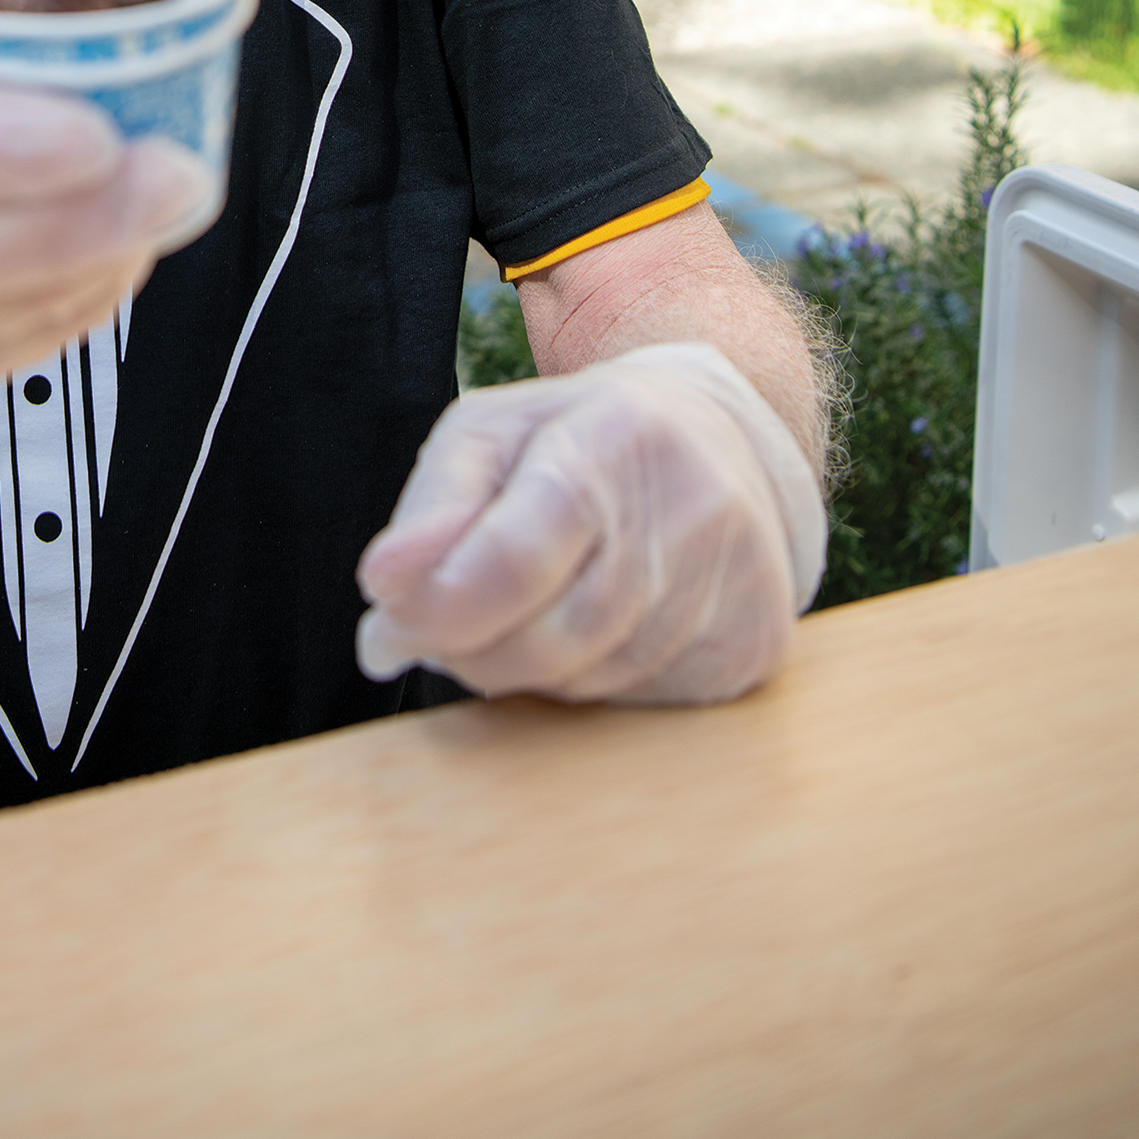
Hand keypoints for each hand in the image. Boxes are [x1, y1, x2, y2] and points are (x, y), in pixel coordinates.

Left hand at [354, 344, 826, 707]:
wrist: (721, 440)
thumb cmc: (577, 436)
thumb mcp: (489, 433)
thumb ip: (431, 508)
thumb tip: (382, 590)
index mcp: (613, 438)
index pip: (515, 557)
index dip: (438, 611)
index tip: (384, 631)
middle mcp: (691, 510)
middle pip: (551, 637)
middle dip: (471, 651)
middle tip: (431, 635)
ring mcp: (737, 584)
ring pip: (592, 680)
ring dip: (525, 671)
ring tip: (510, 620)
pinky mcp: (756, 647)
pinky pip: (641, 705)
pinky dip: (588, 686)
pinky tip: (582, 636)